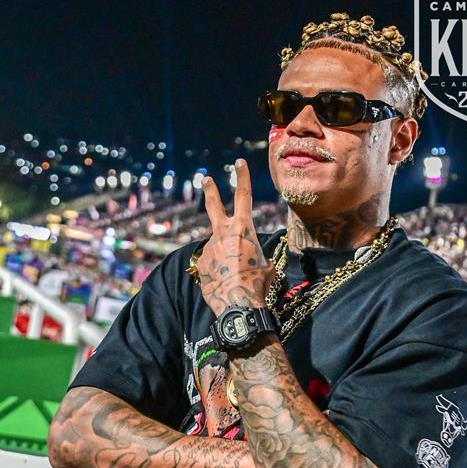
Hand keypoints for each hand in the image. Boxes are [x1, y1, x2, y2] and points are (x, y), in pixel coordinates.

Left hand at [196, 159, 275, 314]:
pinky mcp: (201, 263)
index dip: (242, 177)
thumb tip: (257, 260)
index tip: (238, 163)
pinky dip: (219, 273)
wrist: (238, 304)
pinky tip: (226, 285)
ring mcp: (209, 247)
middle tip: (206, 179)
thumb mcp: (265, 264)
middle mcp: (222, 233)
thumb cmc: (257, 284)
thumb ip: (257, 255)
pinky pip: (212, 265)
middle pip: (214, 205)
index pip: (243, 195)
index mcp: (242, 228)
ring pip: (218, 247)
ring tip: (235, 276)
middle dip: (211, 191)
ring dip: (226, 258)